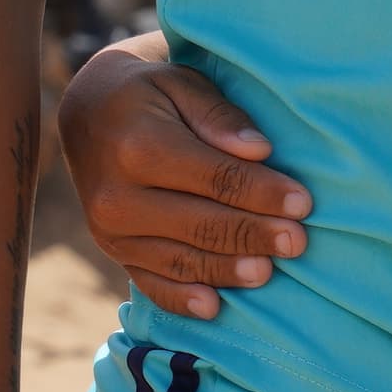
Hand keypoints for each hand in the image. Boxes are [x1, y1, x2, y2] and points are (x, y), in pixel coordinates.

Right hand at [56, 33, 311, 320]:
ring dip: (227, 270)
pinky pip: (149, 282)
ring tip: (269, 273)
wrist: (87, 112)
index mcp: (140, 146)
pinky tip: (214, 309)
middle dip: (255, 235)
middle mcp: (118, 196)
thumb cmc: (149, 93)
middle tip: (299, 241)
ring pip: (180, 260)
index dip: (263, 193)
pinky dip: (182, 300)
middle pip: (201, 224)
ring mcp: (111, 231)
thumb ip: (220, 115)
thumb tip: (259, 150)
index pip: (216, 178)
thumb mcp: (182, 83)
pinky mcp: (112, 251)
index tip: (304, 203)